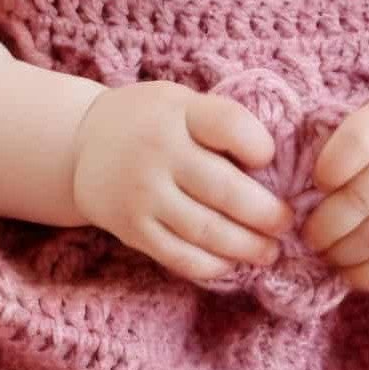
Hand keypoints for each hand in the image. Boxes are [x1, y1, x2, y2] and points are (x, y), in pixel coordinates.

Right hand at [69, 82, 294, 284]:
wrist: (82, 144)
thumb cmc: (152, 122)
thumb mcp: (182, 103)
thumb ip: (220, 124)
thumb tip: (278, 169)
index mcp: (179, 113)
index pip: (229, 124)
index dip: (258, 145)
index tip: (269, 159)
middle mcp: (159, 152)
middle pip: (225, 189)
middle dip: (265, 213)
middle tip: (286, 223)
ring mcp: (143, 193)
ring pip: (206, 230)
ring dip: (246, 247)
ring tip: (269, 251)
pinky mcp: (132, 229)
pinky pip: (179, 256)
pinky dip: (212, 266)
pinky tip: (232, 264)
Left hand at [303, 93, 368, 292]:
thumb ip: (345, 139)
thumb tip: (299, 188)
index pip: (357, 142)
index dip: (329, 168)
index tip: (317, 184)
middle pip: (362, 199)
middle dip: (324, 225)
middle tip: (308, 234)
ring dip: (341, 254)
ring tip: (325, 254)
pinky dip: (367, 275)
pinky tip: (349, 273)